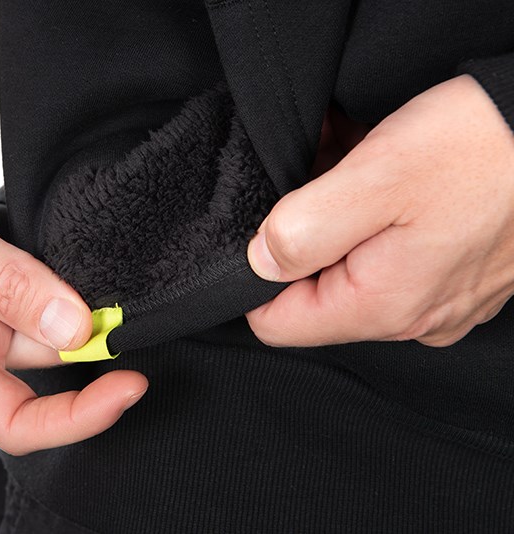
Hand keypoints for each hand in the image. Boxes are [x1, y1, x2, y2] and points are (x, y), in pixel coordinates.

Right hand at [0, 138, 147, 454]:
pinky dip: (67, 283)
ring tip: (98, 269)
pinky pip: (43, 294)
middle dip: (90, 341)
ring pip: (50, 324)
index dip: (75, 418)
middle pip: (44, 366)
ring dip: (81, 305)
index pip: (13, 420)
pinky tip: (81, 262)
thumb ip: (6, 286)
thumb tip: (73, 329)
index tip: (128, 386)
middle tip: (127, 304)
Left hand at [246, 75, 513, 347]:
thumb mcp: (375, 178)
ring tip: (355, 165)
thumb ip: (303, 230)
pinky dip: (377, 218)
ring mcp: (441, 297)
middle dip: (302, 235)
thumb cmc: (485, 148)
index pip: (279, 323)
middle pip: (315, 294)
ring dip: (340, 218)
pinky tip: (387, 176)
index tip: (263, 226)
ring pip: (353, 269)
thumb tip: (258, 262)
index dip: (253, 276)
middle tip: (317, 178)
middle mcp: (412, 315)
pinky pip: (394, 256)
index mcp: (382, 306)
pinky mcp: (460, 272)